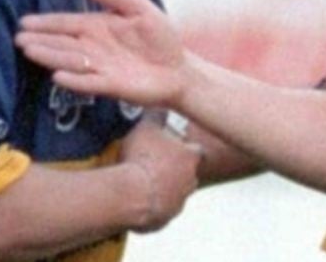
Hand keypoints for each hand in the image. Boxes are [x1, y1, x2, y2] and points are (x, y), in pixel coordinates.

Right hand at [16, 0, 187, 105]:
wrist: (179, 68)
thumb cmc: (158, 36)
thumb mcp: (138, 7)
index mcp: (97, 27)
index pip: (66, 23)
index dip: (46, 23)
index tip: (24, 22)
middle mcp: (92, 48)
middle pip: (62, 43)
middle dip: (40, 40)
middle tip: (18, 39)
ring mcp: (100, 68)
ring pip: (70, 61)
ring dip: (51, 56)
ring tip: (30, 51)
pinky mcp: (111, 85)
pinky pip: (89, 82)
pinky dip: (74, 80)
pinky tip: (58, 76)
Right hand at [121, 118, 201, 232]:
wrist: (130, 193)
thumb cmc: (141, 158)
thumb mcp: (146, 127)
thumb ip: (155, 116)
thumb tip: (159, 105)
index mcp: (190, 157)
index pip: (195, 150)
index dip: (183, 149)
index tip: (172, 147)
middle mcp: (190, 181)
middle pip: (186, 174)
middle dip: (173, 170)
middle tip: (154, 165)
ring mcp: (178, 202)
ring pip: (174, 194)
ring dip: (163, 189)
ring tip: (142, 182)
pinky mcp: (164, 220)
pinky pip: (159, 211)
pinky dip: (150, 206)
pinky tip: (136, 198)